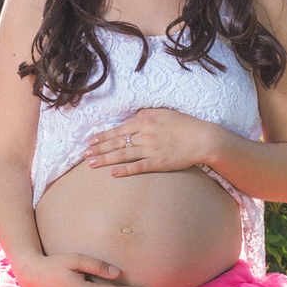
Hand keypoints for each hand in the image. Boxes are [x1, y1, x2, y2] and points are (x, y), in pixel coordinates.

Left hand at [84, 108, 222, 176]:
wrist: (203, 138)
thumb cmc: (184, 124)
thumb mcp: (163, 113)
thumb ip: (144, 115)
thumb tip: (129, 120)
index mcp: (145, 122)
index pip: (118, 129)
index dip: (103, 136)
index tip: (90, 141)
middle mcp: (145, 135)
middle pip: (116, 143)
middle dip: (98, 149)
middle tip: (83, 154)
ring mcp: (151, 150)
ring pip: (123, 155)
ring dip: (105, 160)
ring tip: (91, 164)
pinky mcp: (159, 163)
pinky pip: (138, 167)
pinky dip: (125, 170)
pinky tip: (113, 173)